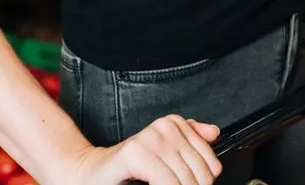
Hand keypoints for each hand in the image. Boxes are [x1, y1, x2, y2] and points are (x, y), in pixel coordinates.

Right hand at [66, 115, 221, 184]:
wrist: (89, 175)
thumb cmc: (126, 170)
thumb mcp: (163, 154)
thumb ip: (189, 141)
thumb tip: (214, 132)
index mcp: (174, 124)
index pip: (210, 162)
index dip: (204, 183)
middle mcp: (164, 127)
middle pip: (199, 174)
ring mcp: (150, 138)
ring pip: (184, 180)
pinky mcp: (136, 153)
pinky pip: (166, 182)